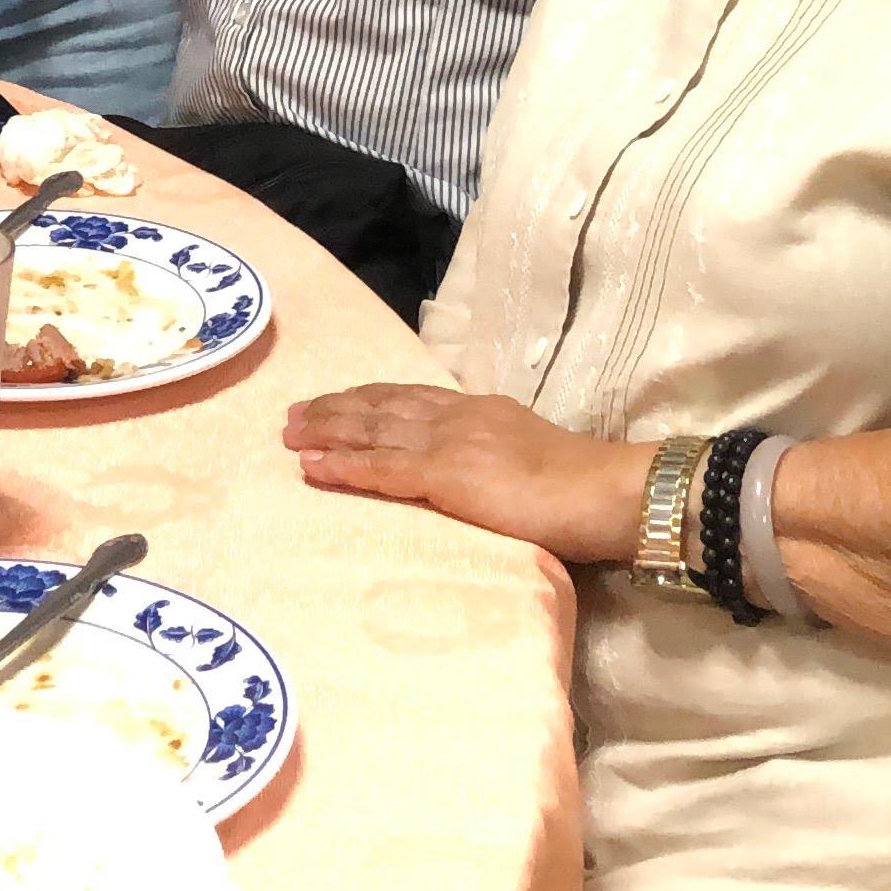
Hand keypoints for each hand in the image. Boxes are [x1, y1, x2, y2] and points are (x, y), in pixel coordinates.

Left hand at [282, 384, 647, 562]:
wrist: (601, 492)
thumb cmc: (580, 490)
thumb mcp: (530, 459)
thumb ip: (498, 460)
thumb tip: (480, 475)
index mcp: (480, 411)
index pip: (412, 398)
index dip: (370, 399)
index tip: (338, 401)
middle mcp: (458, 417)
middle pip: (382, 406)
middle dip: (336, 408)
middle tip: (294, 413)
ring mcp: (449, 442)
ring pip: (372, 430)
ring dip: (325, 431)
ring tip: (289, 434)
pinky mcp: (443, 474)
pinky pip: (379, 468)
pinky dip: (341, 465)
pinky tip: (310, 466)